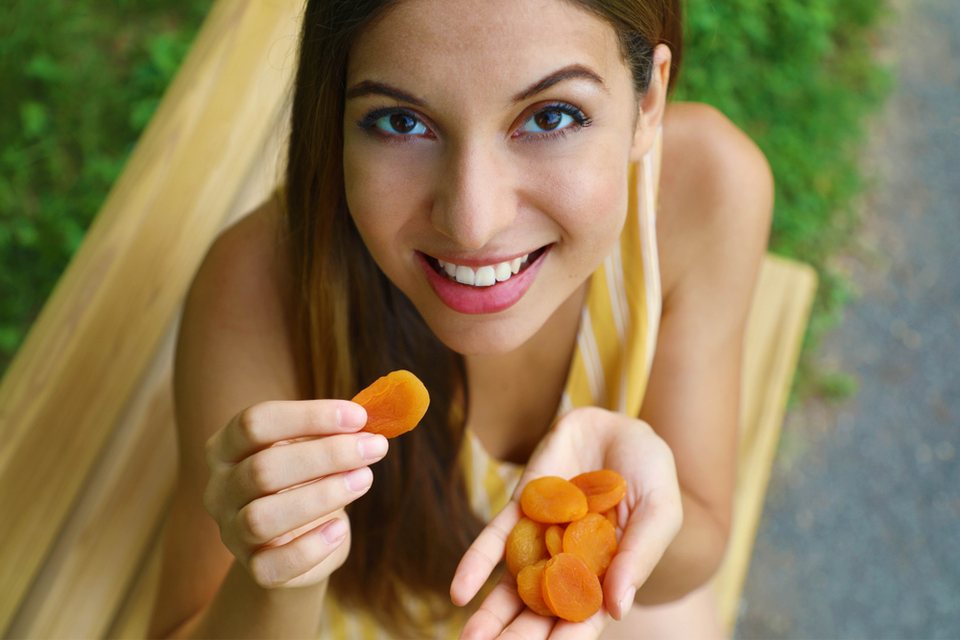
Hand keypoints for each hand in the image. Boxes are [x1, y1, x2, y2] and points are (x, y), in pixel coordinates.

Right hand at [202, 400, 386, 588]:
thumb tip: (373, 414)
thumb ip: (336, 430)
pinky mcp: (254, 568)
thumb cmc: (309, 480)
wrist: (300, 539)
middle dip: (326, 455)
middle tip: (375, 447)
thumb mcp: (315, 448)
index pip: (255, 422)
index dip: (308, 416)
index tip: (359, 417)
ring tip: (364, 479)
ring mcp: (231, 532)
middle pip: (263, 469)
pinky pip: (274, 565)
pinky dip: (312, 547)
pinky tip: (339, 529)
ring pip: (262, 518)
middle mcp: (219, 489)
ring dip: (322, 496)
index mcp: (227, 447)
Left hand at [450, 407, 681, 638]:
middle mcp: (569, 564)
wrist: (618, 423)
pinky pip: (495, 539)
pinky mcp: (520, 509)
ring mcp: (541, 537)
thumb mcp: (659, 511)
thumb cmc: (649, 471)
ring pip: (512, 585)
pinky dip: (477, 563)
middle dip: (520, 636)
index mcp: (607, 573)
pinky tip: (460, 590)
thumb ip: (639, 556)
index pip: (584, 617)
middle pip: (541, 610)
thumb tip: (617, 608)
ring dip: (491, 614)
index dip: (568, 639)